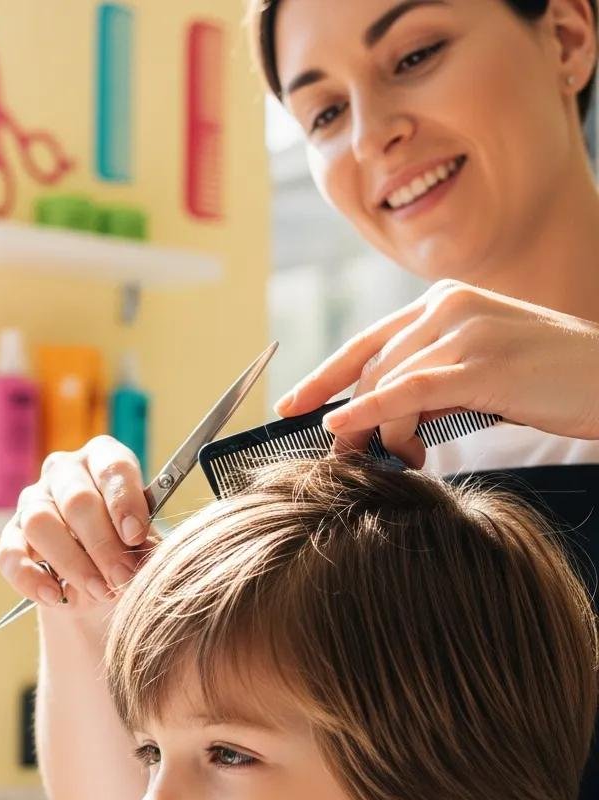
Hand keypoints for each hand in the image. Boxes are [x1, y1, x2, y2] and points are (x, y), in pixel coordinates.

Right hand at [0, 436, 159, 613]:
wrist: (100, 583)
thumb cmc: (128, 549)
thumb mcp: (144, 543)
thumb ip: (145, 545)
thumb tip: (142, 558)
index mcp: (103, 459)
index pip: (111, 466)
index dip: (124, 501)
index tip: (135, 536)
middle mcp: (64, 472)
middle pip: (76, 500)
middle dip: (103, 544)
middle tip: (123, 578)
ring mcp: (33, 500)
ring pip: (40, 523)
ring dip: (72, 563)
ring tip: (99, 592)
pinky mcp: (11, 534)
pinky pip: (9, 553)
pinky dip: (30, 578)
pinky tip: (54, 597)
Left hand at [273, 279, 598, 467]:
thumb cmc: (548, 382)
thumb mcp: (476, 373)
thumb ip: (427, 383)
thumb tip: (374, 419)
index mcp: (444, 301)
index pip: (367, 342)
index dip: (324, 377)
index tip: (290, 406)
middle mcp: (447, 305)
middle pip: (372, 368)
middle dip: (353, 418)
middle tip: (350, 459)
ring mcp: (464, 329)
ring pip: (388, 384)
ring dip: (379, 431)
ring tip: (399, 459)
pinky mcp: (480, 361)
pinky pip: (408, 391)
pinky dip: (370, 412)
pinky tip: (343, 428)